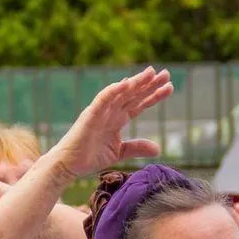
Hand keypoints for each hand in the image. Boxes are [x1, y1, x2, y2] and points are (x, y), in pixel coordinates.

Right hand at [48, 67, 173, 178]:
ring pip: (121, 93)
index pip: (139, 104)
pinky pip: (103, 99)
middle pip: (133, 94)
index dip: (154, 95)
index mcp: (118, 119)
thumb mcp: (119, 153)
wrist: (68, 165)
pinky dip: (113, 90)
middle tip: (166, 74)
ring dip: (135, 82)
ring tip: (151, 73)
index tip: (170, 87)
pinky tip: (126, 83)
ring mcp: (100, 111)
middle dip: (149, 84)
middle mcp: (111, 111)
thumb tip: (158, 148)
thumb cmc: (90, 157)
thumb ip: (136, 147)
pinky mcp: (90, 115)